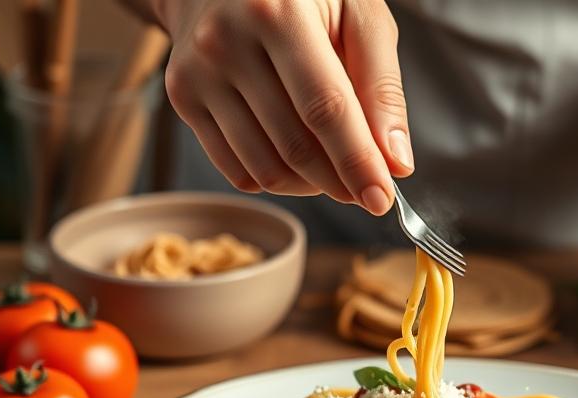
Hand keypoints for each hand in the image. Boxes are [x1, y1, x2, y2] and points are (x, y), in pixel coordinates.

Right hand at [157, 0, 410, 213]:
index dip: (357, 162)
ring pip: (266, 168)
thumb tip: (395, 162)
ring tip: (335, 167)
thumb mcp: (358, 14)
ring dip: (312, 185)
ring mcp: (197, 73)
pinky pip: (238, 170)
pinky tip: (298, 158)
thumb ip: (382, 86)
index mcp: (279, 11)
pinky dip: (277, 179)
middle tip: (367, 188)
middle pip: (295, 145)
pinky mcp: (182, 97)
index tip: (382, 199)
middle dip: (340, 181)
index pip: (326, 109)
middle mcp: (227, 41)